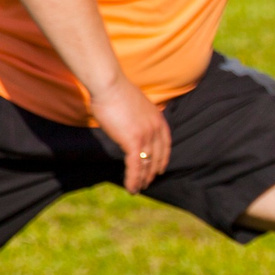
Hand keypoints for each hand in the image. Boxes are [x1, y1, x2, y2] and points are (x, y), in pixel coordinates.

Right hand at [93, 76, 171, 191]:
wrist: (109, 85)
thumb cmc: (115, 92)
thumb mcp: (134, 106)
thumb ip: (137, 117)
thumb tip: (131, 124)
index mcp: (158, 119)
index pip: (165, 145)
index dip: (163, 159)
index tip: (160, 169)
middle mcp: (156, 129)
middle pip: (157, 157)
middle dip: (152, 172)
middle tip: (147, 183)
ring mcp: (147, 136)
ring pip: (147, 165)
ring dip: (142, 180)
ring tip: (137, 189)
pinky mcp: (134, 142)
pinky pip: (135, 166)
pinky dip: (133, 179)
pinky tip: (131, 188)